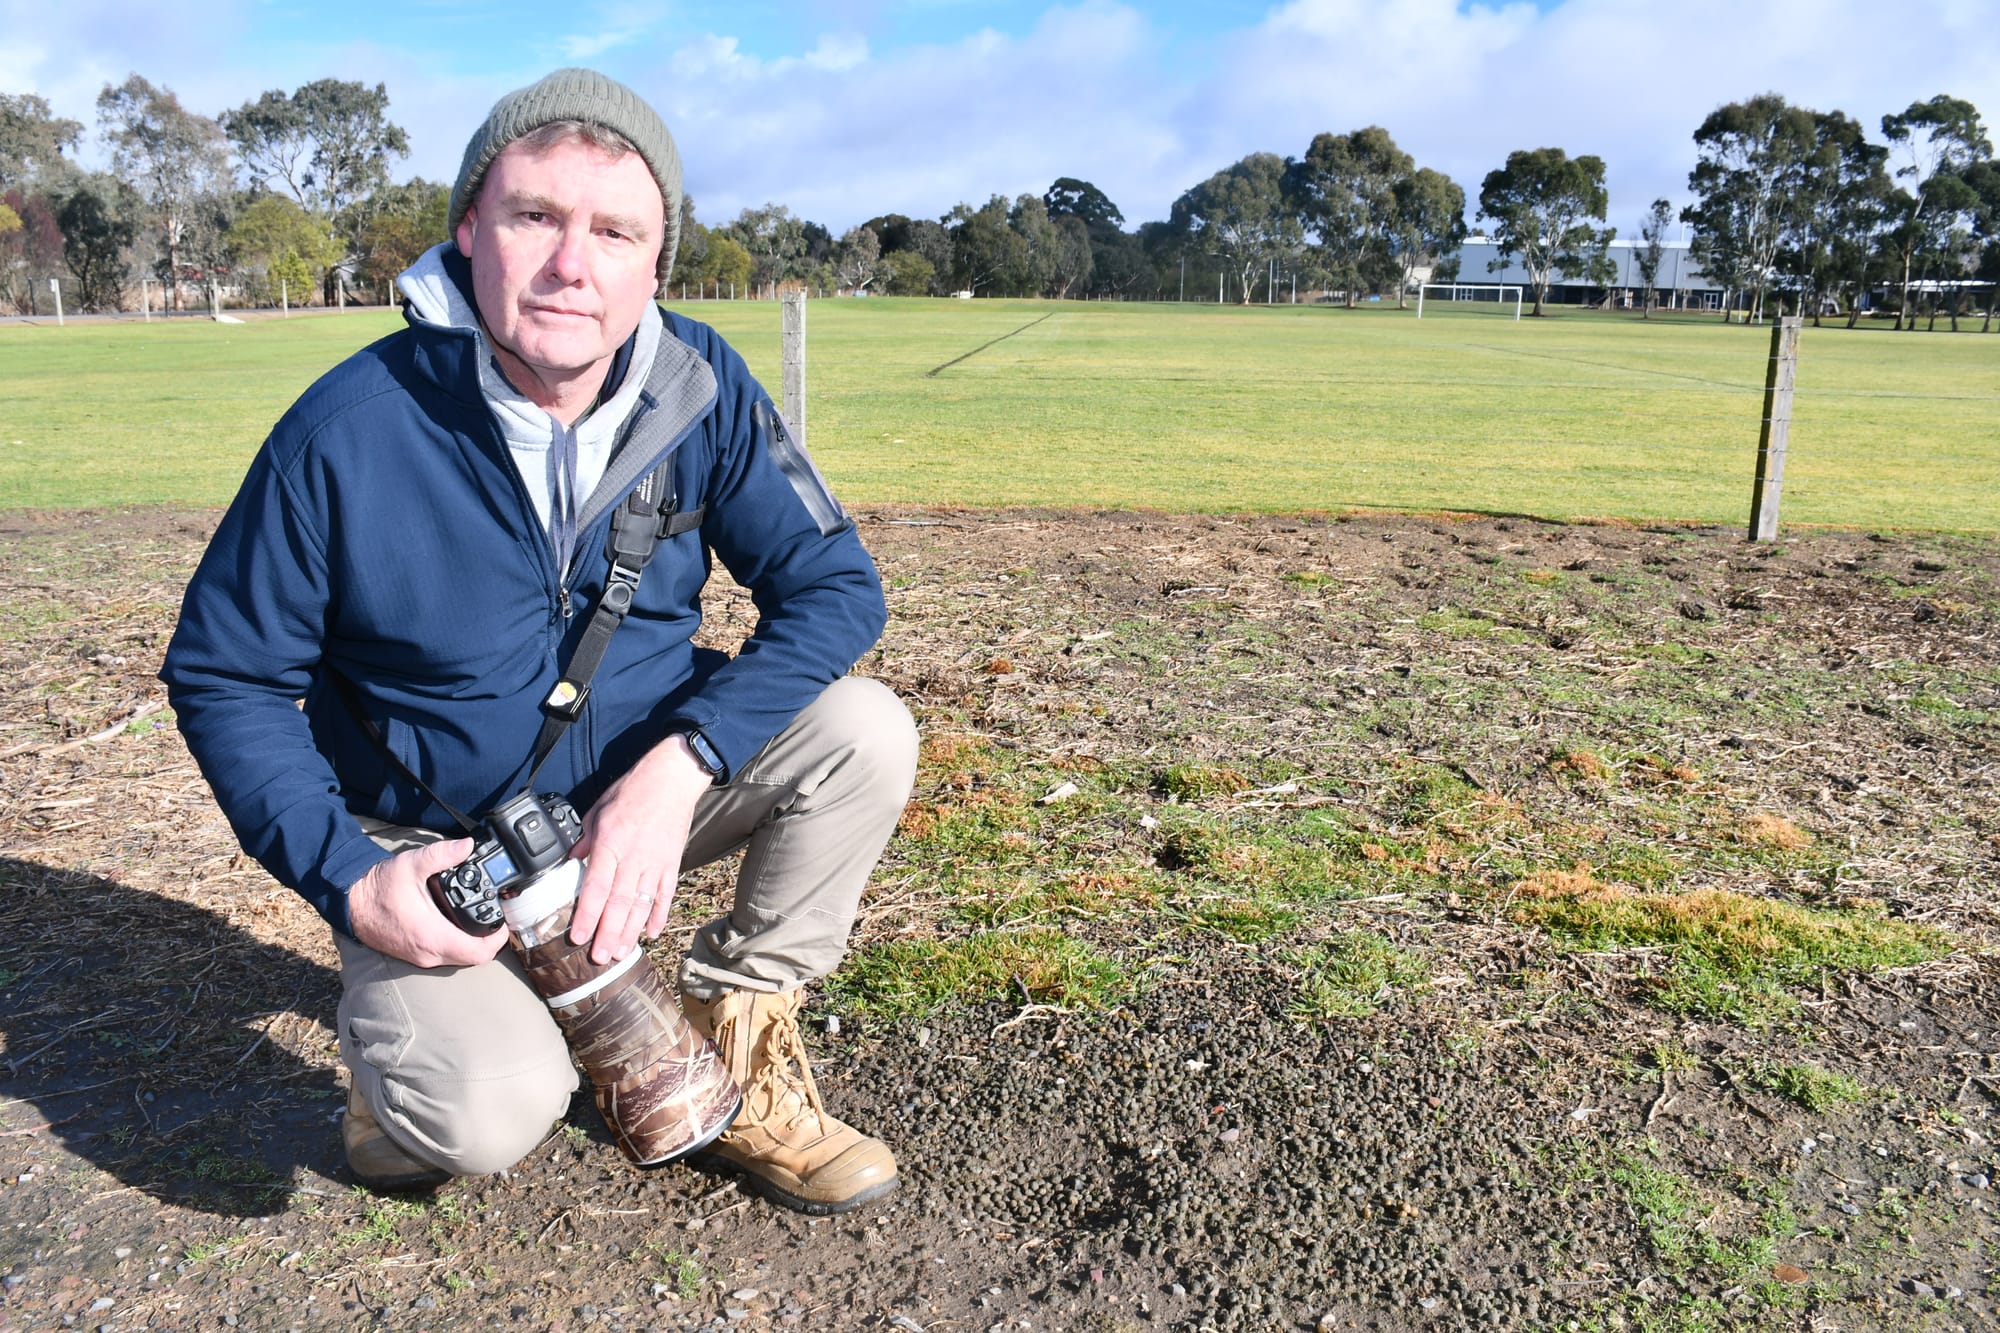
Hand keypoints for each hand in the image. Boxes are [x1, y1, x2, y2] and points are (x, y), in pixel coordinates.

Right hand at [346, 838, 509, 968]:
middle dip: (490, 941)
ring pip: (459, 959)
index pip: (478, 952)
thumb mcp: (412, 865)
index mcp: (432, 936)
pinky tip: (460, 925)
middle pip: (473, 958)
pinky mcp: (413, 954)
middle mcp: (427, 953)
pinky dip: (457, 944)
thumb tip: (467, 846)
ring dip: (473, 944)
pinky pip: (444, 956)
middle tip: (497, 918)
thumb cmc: (378, 887)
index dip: (498, 939)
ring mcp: (419, 957)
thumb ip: (442, 855)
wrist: (350, 902)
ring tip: (483, 920)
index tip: (504, 922)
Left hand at [568, 734, 711, 964]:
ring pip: (641, 904)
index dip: (587, 915)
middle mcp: (633, 858)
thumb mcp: (599, 810)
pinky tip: (651, 933)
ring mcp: (655, 863)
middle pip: (619, 903)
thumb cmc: (633, 790)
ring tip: (621, 953)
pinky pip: (665, 895)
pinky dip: (658, 915)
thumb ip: (585, 839)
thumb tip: (572, 859)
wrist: (672, 779)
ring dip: (630, 931)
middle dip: (608, 934)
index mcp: (611, 844)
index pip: (596, 887)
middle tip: (599, 958)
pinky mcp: (672, 863)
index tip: (577, 937)